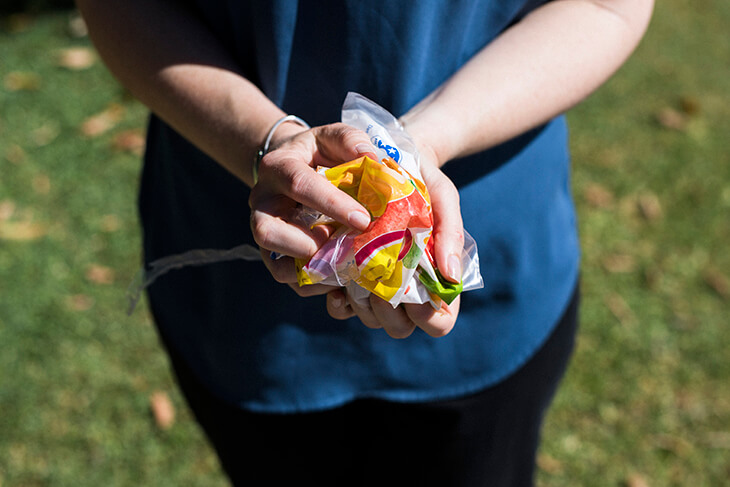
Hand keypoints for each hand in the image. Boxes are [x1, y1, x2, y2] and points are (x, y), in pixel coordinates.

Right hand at [250, 122, 376, 285]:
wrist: (293, 168)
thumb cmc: (318, 153)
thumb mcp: (332, 137)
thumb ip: (351, 141)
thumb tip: (374, 161)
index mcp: (278, 167)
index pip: (298, 185)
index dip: (331, 204)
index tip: (363, 219)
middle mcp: (262, 203)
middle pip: (267, 232)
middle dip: (308, 244)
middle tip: (346, 246)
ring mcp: (265, 232)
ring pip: (275, 264)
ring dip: (313, 270)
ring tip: (345, 264)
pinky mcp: (274, 254)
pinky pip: (288, 279)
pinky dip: (315, 284)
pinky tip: (341, 277)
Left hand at [326, 146, 464, 337]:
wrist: (385, 159)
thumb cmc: (423, 182)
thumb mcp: (443, 197)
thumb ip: (452, 233)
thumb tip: (450, 274)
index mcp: (436, 280)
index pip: (439, 323)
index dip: (429, 318)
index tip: (416, 295)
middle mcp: (406, 290)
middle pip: (400, 328)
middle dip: (389, 312)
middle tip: (380, 281)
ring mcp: (376, 288)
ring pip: (371, 320)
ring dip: (363, 305)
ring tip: (359, 274)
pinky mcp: (348, 279)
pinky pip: (342, 308)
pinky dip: (340, 302)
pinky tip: (337, 284)